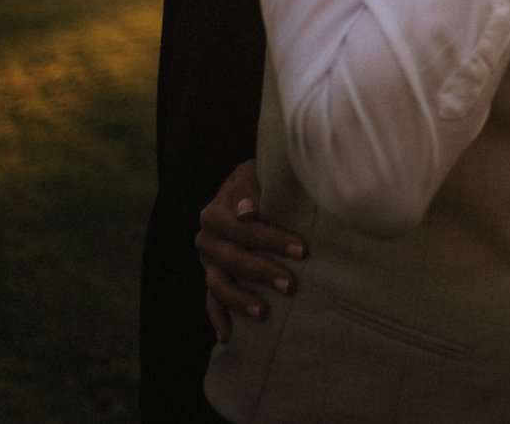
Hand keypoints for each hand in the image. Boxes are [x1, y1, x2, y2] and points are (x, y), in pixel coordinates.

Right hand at [197, 159, 307, 343]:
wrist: (248, 190)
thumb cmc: (263, 181)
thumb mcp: (257, 172)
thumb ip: (253, 185)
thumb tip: (247, 211)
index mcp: (216, 209)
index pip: (242, 227)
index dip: (272, 238)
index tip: (303, 250)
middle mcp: (207, 236)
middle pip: (232, 257)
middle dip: (262, 271)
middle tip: (292, 285)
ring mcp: (208, 260)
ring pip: (219, 283)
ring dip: (240, 299)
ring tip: (264, 312)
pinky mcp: (212, 277)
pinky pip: (210, 300)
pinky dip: (217, 318)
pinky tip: (227, 337)